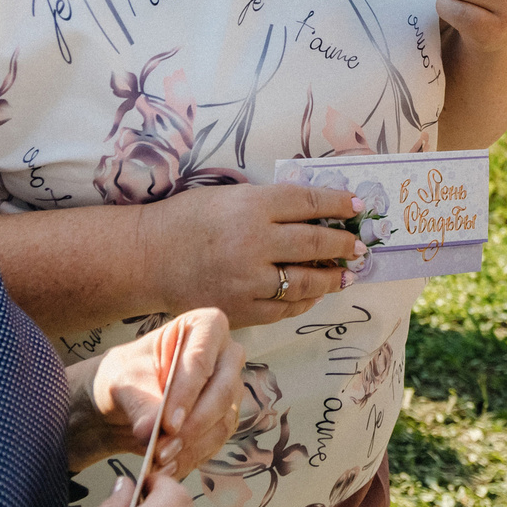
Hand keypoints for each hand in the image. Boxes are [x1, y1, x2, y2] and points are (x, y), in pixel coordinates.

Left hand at [70, 308, 247, 477]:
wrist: (125, 402)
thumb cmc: (127, 375)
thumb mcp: (123, 381)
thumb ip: (139, 402)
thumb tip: (150, 430)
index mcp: (204, 326)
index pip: (202, 357)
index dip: (187, 391)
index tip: (169, 423)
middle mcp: (226, 354)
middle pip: (223, 389)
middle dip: (194, 423)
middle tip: (164, 447)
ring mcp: (230, 387)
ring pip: (224, 419)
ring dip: (193, 444)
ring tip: (161, 460)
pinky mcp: (225, 418)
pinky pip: (218, 440)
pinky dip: (193, 456)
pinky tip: (169, 467)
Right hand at [141, 184, 365, 325]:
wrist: (147, 258)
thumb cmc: (188, 220)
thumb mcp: (230, 196)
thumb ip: (270, 204)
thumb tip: (317, 212)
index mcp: (251, 206)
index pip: (308, 203)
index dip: (339, 204)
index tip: (357, 208)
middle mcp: (253, 243)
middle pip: (315, 244)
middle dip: (343, 245)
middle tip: (359, 246)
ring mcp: (247, 281)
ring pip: (305, 282)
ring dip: (331, 278)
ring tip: (345, 274)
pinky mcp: (241, 309)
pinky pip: (284, 309)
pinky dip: (305, 301)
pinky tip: (314, 294)